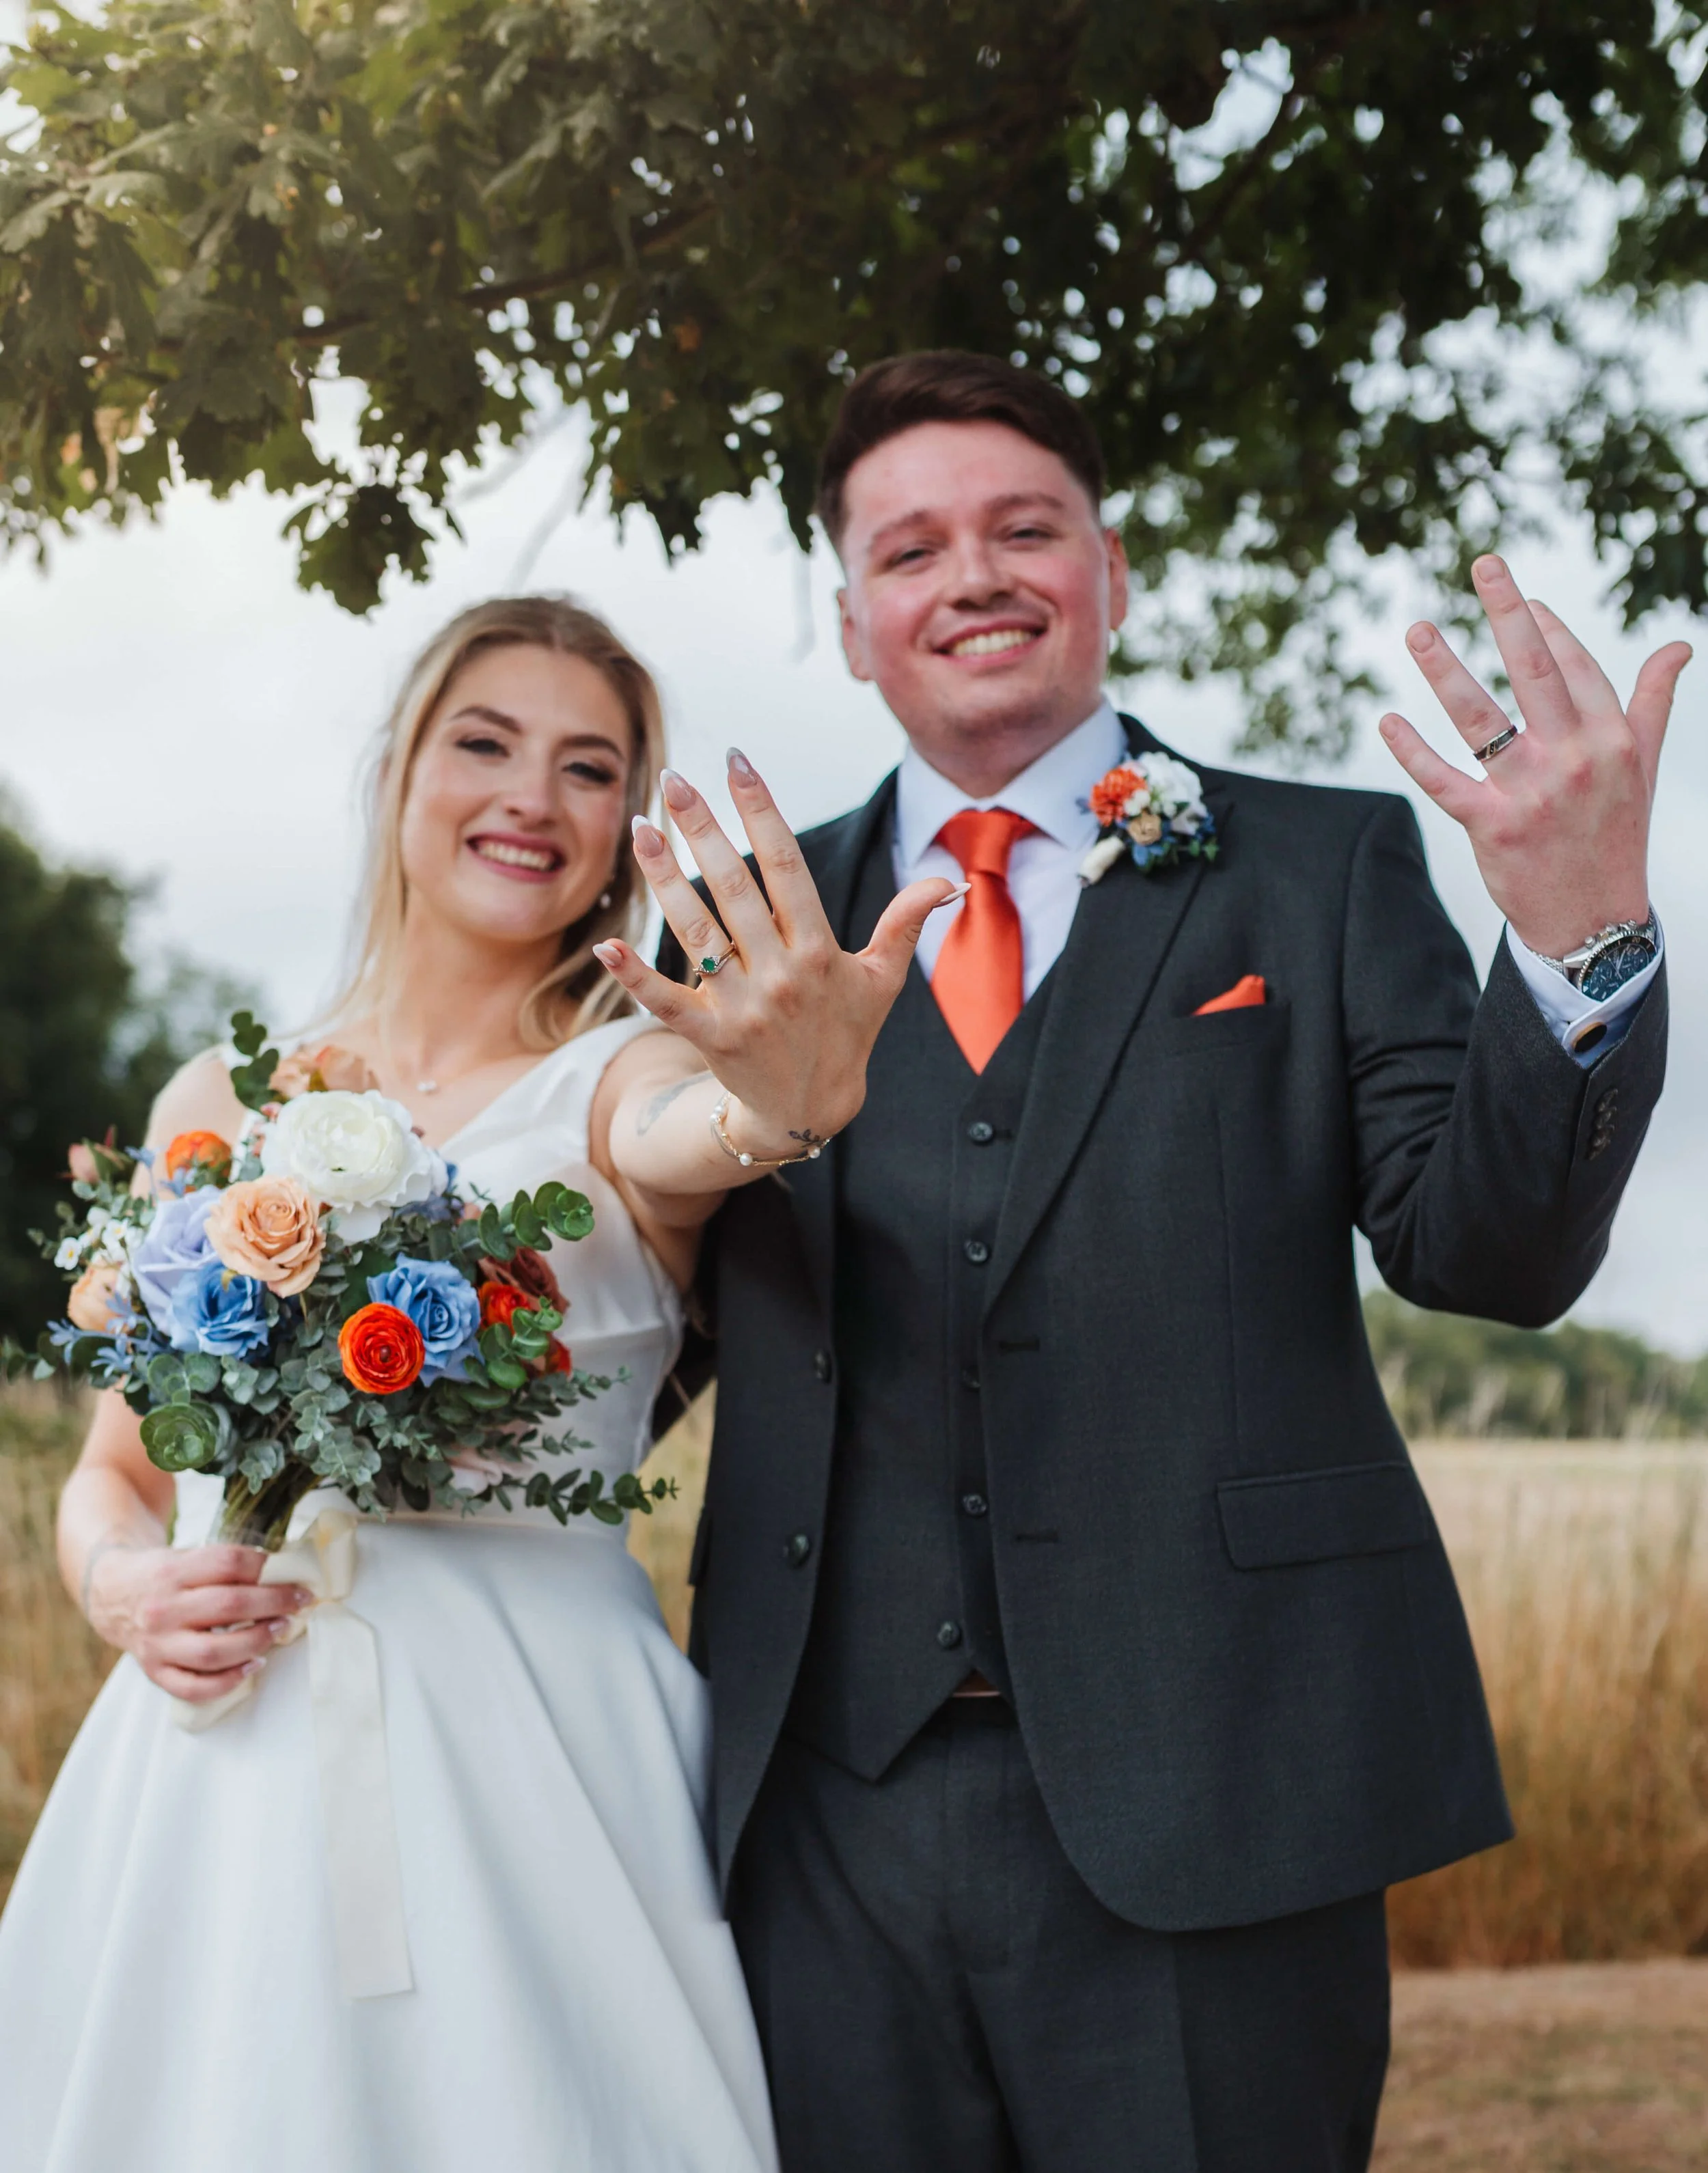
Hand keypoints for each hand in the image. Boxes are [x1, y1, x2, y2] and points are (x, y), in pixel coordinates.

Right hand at [85, 1542, 310, 1702]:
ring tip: (280, 1629)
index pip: (227, 1564)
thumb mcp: (188, 1556)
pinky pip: (194, 1688)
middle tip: (299, 1602)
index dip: (266, 1567)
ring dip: (256, 1641)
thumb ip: (225, 1564)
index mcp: (172, 1571)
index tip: (292, 1573)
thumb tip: (283, 1572)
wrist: (113, 1595)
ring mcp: (157, 1644)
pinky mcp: (154, 1672)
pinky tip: (253, 1665)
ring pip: (213, 1652)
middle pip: (228, 1606)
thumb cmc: (166, 1575)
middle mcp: (162, 1609)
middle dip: (273, 1603)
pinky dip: (228, 1681)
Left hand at [593, 751, 958, 1155]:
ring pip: (696, 932)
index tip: (737, 763)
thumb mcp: (882, 979)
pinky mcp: (711, 1038)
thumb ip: (906, 923)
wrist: (811, 1111)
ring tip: (640, 829)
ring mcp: (743, 1007)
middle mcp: (781, 974)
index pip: (787, 866)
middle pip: (736, 889)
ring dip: (664, 879)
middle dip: (703, 829)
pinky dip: (634, 975)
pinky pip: (666, 1001)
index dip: (761, 810)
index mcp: (820, 950)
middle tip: (674, 779)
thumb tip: (950, 882)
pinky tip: (607, 942)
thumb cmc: (845, 1033)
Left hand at [1378, 555, 1688, 956]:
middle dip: (1509, 614)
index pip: (1577, 666)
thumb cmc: (1615, 834)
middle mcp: (1574, 759)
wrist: (1593, 923)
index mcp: (1612, 740)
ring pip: (1481, 719)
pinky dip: (1412, 751)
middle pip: (1536, 672)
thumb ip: (1653, 703)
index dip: (1548, 627)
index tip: (1522, 596)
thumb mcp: (1643, 767)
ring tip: (1418, 629)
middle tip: (1483, 564)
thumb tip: (1679, 646)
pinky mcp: (1492, 828)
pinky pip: (1444, 781)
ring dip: (1446, 670)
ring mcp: (1531, 793)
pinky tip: (1387, 720)